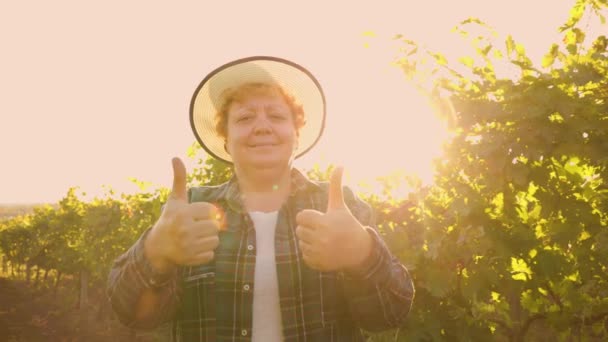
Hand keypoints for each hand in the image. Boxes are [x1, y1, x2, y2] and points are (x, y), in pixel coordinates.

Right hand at [144, 157, 219, 273]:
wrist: (158, 246)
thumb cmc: (170, 219)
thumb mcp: (175, 200)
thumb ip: (179, 179)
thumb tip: (176, 157)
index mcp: (183, 213)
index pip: (210, 211)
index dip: (205, 213)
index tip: (195, 215)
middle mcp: (185, 229)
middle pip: (215, 226)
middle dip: (208, 227)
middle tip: (197, 227)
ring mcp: (188, 246)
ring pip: (215, 240)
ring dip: (208, 239)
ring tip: (196, 237)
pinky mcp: (191, 259)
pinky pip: (211, 254)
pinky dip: (205, 253)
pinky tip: (193, 248)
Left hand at [295, 167, 372, 271]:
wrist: (359, 250)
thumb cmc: (347, 223)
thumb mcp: (340, 205)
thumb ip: (336, 185)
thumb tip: (340, 164)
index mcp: (324, 222)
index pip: (301, 217)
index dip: (308, 217)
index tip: (319, 219)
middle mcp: (321, 238)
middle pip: (299, 230)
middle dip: (309, 228)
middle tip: (322, 229)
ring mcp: (319, 252)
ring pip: (301, 242)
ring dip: (309, 240)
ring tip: (323, 240)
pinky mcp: (318, 263)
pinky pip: (304, 255)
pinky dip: (311, 253)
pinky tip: (323, 250)